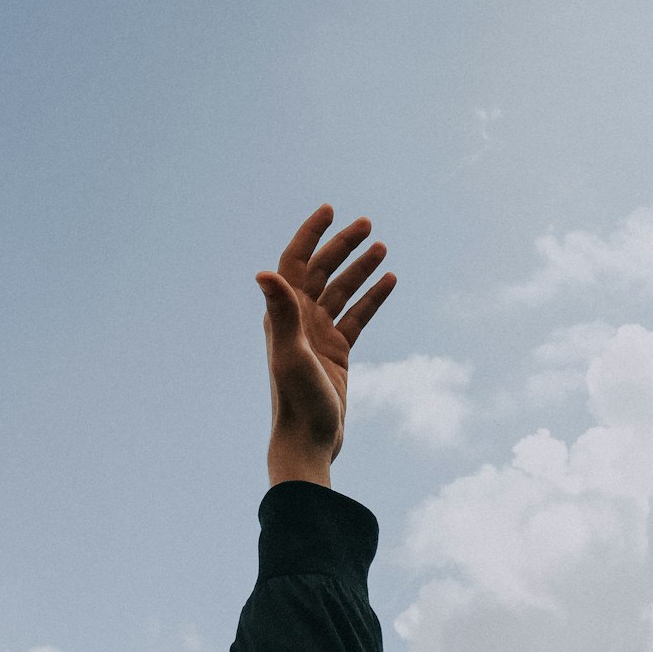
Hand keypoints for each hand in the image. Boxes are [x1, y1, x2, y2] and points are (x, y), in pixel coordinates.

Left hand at [257, 204, 396, 478]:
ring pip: (342, 291)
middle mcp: (299, 319)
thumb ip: (281, 312)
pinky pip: (357, 316)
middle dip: (342, 245)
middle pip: (322, 270)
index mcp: (284, 314)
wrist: (308, 441)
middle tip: (367, 224)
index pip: (296, 261)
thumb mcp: (290, 353)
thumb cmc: (296, 400)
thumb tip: (263, 272)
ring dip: (360, 268)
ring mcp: (319, 334)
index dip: (311, 233)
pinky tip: (389, 280)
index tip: (330, 209)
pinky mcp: (337, 352)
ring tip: (383, 247)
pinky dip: (372, 297)